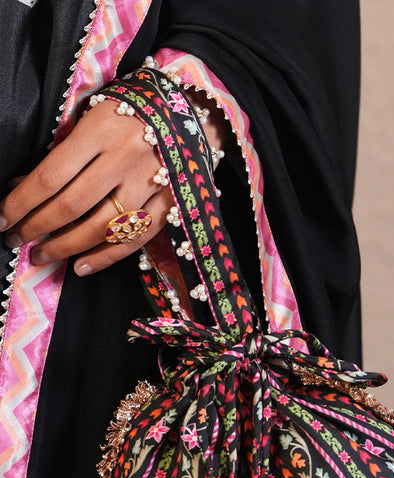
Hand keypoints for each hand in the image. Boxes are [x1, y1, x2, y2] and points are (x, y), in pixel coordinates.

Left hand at [0, 100, 174, 275]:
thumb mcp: (92, 114)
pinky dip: (105, 258)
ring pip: (101, 228)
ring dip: (65, 247)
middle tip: (15, 240)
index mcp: (101, 129)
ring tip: (42, 255)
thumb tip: (22, 185)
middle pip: (72, 205)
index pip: (50, 175)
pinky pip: (134, 239)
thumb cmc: (130, 110)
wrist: (190, 111)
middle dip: (37, 228)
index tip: (1, 219)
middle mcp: (126, 158)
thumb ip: (62, 149)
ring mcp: (151, 185)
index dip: (21, 202)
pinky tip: (79, 267)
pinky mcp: (170, 204)